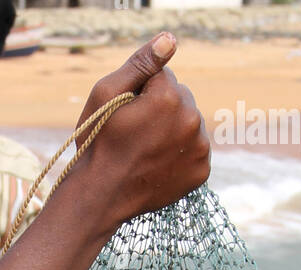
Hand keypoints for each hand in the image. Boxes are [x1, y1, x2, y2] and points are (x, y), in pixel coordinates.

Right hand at [73, 33, 210, 229]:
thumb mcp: (105, 94)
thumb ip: (140, 63)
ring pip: (188, 123)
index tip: (127, 115)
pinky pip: (194, 149)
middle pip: (180, 98)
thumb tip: (170, 41)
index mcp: (170, 97)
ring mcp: (199, 148)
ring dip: (172, 130)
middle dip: (161, 109)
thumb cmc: (98, 144)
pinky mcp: (202, 170)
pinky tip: (159, 163)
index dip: (140, 93)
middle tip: (136, 135)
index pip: (162, 76)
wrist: (101, 197)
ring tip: (147, 150)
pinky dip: (180, 154)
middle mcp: (192, 120)